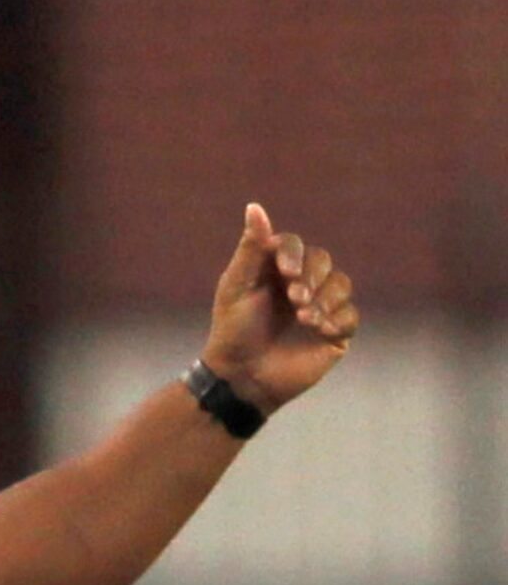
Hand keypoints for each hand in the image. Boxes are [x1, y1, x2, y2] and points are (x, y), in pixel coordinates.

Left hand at [201, 202, 359, 415]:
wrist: (242, 377)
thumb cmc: (233, 331)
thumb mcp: (237, 287)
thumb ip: (250, 249)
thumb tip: (254, 206)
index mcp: (276, 271)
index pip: (296, 246)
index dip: (294, 254)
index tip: (285, 272)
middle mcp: (301, 285)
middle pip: (323, 261)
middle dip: (311, 278)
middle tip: (294, 299)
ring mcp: (320, 308)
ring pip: (341, 285)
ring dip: (324, 299)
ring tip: (304, 319)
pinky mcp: (334, 333)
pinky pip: (350, 316)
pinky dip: (338, 320)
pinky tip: (321, 331)